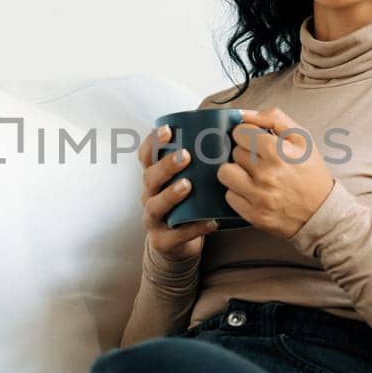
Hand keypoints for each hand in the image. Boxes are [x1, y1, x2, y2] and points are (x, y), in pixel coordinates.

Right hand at [136, 124, 217, 260]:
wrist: (177, 242)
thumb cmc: (186, 204)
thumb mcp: (185, 181)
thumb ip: (197, 164)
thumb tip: (225, 134)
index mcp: (154, 178)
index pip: (146, 156)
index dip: (153, 143)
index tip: (168, 130)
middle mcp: (149, 196)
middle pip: (150, 178)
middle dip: (166, 166)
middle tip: (185, 156)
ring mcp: (154, 219)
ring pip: (156, 206)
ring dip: (171, 194)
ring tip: (188, 186)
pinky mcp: (163, 240)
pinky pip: (177, 234)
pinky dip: (194, 228)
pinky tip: (211, 221)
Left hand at [219, 107, 334, 240]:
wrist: (323, 211)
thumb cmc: (311, 172)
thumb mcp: (302, 137)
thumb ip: (274, 118)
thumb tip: (245, 114)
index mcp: (278, 152)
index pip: (240, 132)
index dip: (248, 134)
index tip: (256, 141)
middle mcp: (267, 174)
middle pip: (235, 152)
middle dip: (246, 153)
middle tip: (262, 161)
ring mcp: (259, 196)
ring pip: (225, 173)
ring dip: (236, 172)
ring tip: (252, 175)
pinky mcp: (254, 214)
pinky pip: (229, 195)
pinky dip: (238, 192)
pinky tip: (253, 191)